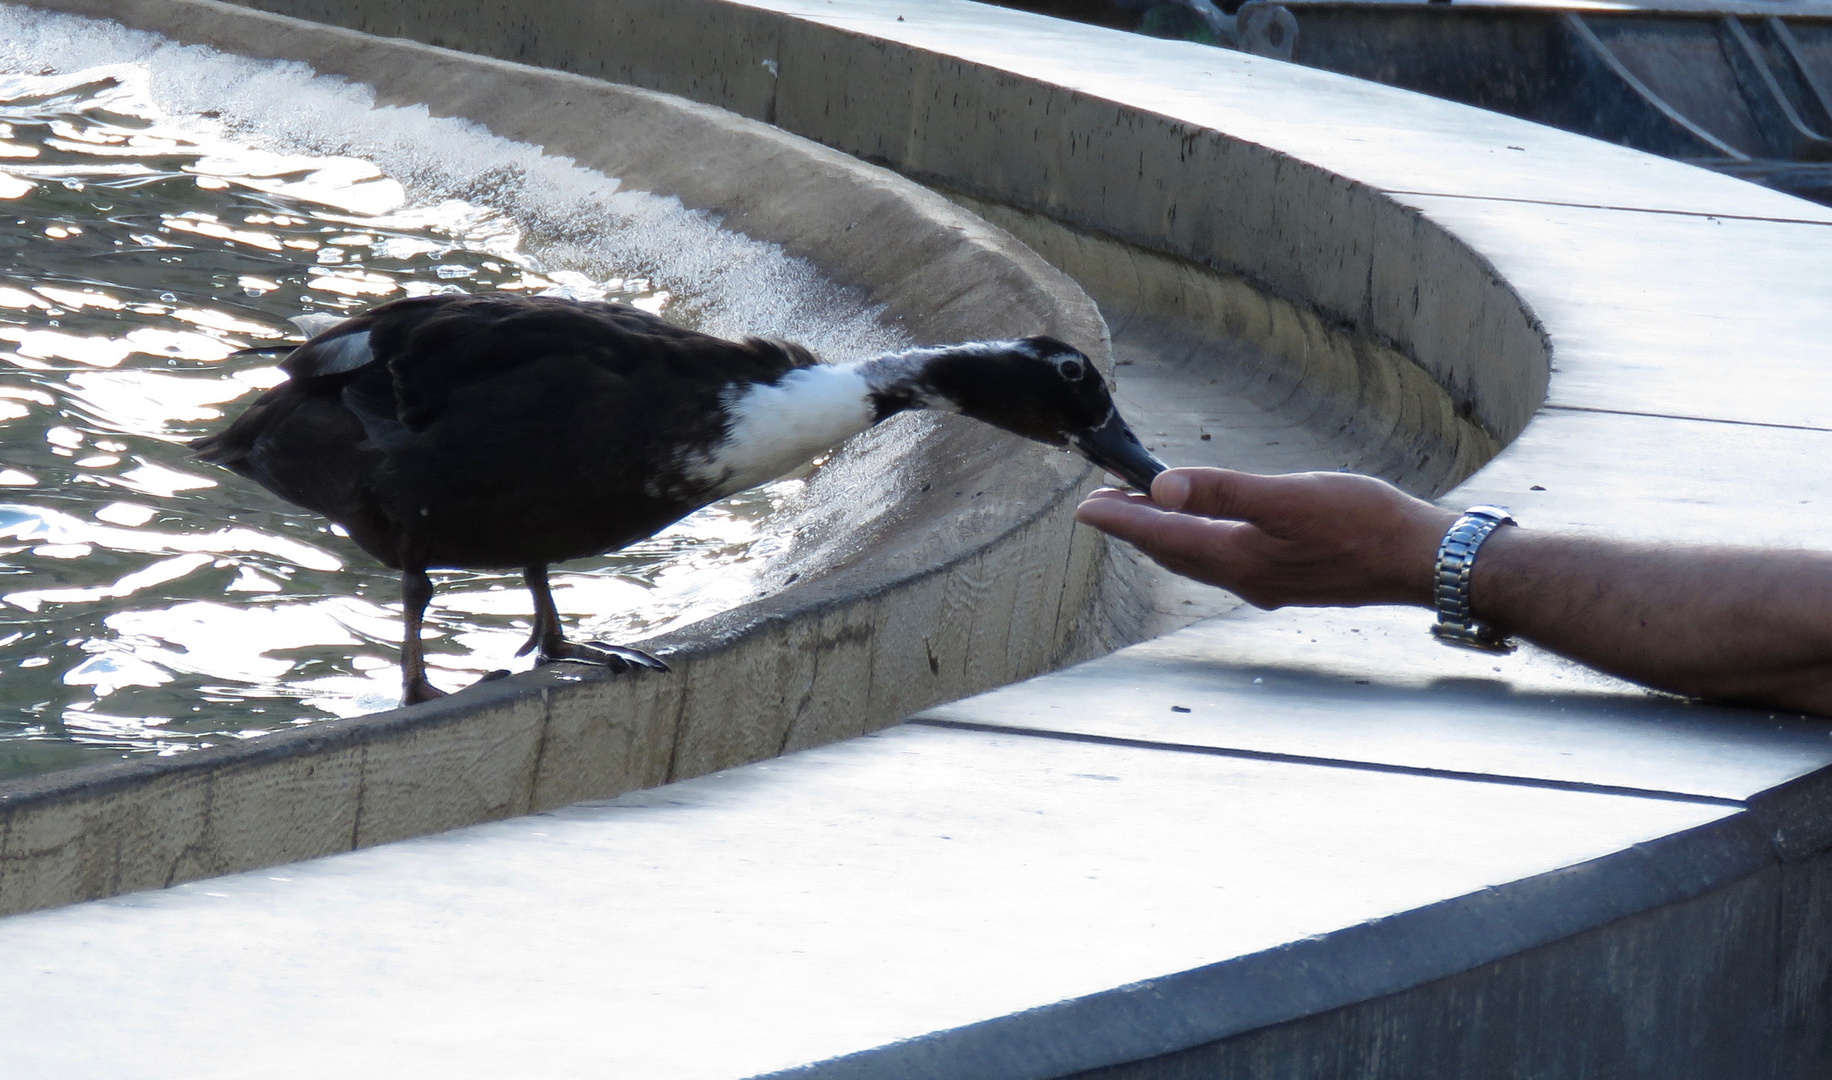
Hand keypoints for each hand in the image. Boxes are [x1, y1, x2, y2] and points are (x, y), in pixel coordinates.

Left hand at [1075, 467, 1455, 609]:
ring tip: (1145, 516)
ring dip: (1168, 537)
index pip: (1162, 537)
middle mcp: (1246, 578)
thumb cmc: (1363, 523)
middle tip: (1103, 508)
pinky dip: (1203, 543)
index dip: (1121, 521)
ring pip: (1199, 559)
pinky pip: (1226, 561)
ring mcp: (1268, 582)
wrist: (1422, 559)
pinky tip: (1212, 533)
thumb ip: (1223, 491)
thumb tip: (1162, 488)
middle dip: (1136, 529)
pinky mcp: (1290, 578)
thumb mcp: (1287, 497)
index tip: (1085, 508)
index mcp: (1238, 557)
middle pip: (1174, 552)